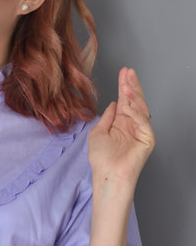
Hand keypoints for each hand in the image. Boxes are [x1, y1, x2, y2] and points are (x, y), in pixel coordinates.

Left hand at [88, 67, 154, 186]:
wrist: (107, 174)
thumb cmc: (101, 158)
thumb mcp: (98, 132)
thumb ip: (107, 117)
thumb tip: (114, 103)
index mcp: (120, 123)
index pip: (124, 100)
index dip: (124, 86)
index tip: (124, 72)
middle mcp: (131, 125)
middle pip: (134, 100)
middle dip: (132, 85)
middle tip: (129, 72)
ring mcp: (141, 131)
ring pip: (141, 108)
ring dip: (134, 95)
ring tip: (126, 84)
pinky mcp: (148, 138)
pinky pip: (143, 122)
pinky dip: (136, 113)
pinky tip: (128, 106)